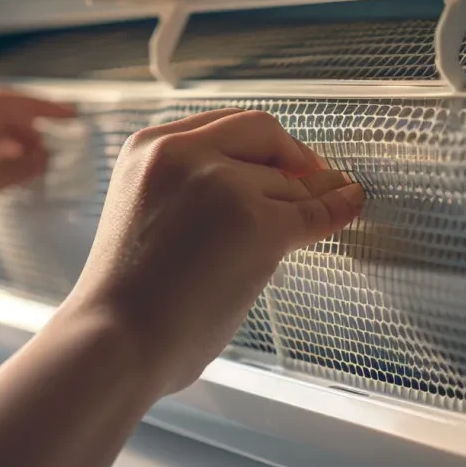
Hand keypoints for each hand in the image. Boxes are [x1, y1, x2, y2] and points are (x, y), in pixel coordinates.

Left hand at [0, 85, 73, 280]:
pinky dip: (11, 163)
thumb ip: (5, 173)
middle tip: (68, 144)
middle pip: (1, 116)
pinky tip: (29, 177)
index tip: (71, 115)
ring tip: (50, 166)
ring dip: (24, 146)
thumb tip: (45, 157)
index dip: (39, 105)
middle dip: (35, 126)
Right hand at [57, 108, 363, 395]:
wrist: (116, 341)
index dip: (260, 142)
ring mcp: (223, 186)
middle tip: (315, 174)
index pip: (222, 125)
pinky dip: (337, 209)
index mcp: (148, 149)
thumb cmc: (122, 301)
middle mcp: (184, 154)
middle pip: (263, 136)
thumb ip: (185, 193)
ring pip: (288, 182)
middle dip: (293, 155)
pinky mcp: (259, 224)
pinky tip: (349, 204)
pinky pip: (313, 213)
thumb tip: (248, 194)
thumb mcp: (142, 216)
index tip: (281, 157)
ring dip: (313, 195)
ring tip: (336, 197)